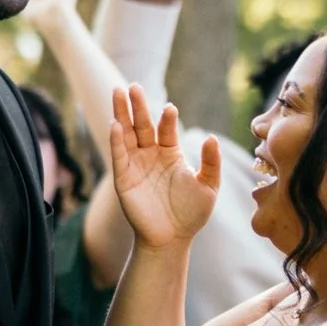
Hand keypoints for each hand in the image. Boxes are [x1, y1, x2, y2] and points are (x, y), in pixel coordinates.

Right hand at [108, 84, 220, 248]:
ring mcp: (135, 164)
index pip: (167, 129)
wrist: (171, 239)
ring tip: (117, 91)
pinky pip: (118, 155)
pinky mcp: (123, 178)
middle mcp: (150, 154)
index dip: (167, 119)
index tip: (170, 109)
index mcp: (170, 153)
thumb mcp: (208, 186)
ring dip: (121, 113)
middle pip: (142, 124)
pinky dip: (116, 140)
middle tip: (133, 86)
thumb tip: (211, 138)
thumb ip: (211, 163)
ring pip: (126, 133)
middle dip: (138, 105)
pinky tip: (115, 124)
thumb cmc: (191, 214)